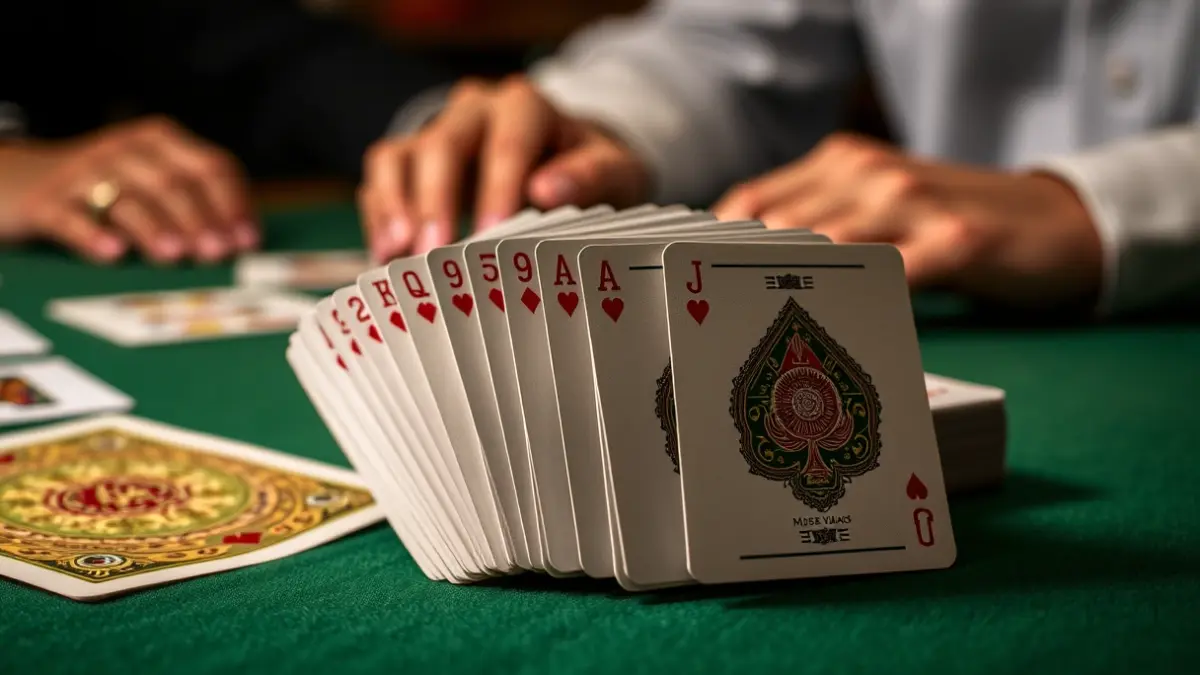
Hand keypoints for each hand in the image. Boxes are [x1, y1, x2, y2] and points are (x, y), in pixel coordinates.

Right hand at [0, 117, 257, 263]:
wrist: (17, 179)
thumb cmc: (106, 190)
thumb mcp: (153, 186)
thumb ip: (198, 206)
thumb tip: (244, 244)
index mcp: (162, 142)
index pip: (211, 167)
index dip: (232, 204)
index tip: (247, 241)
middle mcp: (125, 150)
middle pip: (173, 184)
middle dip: (199, 220)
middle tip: (217, 254)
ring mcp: (84, 173)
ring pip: (127, 199)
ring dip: (155, 228)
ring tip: (174, 256)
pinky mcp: (47, 201)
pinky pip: (73, 217)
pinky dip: (93, 234)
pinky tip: (113, 253)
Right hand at [359, 75, 649, 260]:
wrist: (568, 160)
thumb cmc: (589, 169)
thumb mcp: (613, 170)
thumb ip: (590, 175)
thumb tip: (548, 190)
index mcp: (525, 107)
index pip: (508, 141)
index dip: (497, 186)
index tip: (491, 232)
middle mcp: (474, 110)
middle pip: (443, 144)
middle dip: (435, 201)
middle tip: (434, 253)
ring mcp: (438, 132)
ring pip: (402, 156)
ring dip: (396, 206)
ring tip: (397, 254)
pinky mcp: (414, 158)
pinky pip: (382, 175)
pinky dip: (380, 213)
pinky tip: (386, 254)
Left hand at [713, 133, 1103, 308]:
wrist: (1056, 222)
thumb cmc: (948, 227)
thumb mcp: (879, 212)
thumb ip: (821, 228)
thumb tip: (740, 279)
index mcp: (840, 163)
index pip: (753, 201)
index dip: (715, 251)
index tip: (691, 299)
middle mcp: (868, 173)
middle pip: (780, 227)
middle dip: (742, 283)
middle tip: (715, 341)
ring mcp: (914, 201)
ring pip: (829, 251)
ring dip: (795, 302)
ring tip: (763, 356)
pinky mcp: (959, 239)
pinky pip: (896, 279)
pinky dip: (866, 313)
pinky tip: (846, 347)